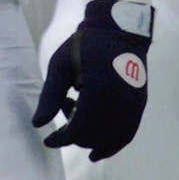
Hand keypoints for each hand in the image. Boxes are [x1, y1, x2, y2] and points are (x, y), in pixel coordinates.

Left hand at [33, 0, 153, 160]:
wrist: (118, 30)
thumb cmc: (85, 45)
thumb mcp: (60, 65)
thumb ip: (50, 96)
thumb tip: (38, 125)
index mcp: (99, 90)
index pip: (79, 129)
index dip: (62, 139)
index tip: (48, 141)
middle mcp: (120, 102)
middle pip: (94, 136)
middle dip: (74, 134)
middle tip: (65, 107)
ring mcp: (133, 106)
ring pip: (111, 139)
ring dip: (91, 139)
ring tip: (76, 124)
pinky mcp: (140, 106)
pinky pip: (126, 134)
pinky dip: (112, 144)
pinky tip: (97, 149)